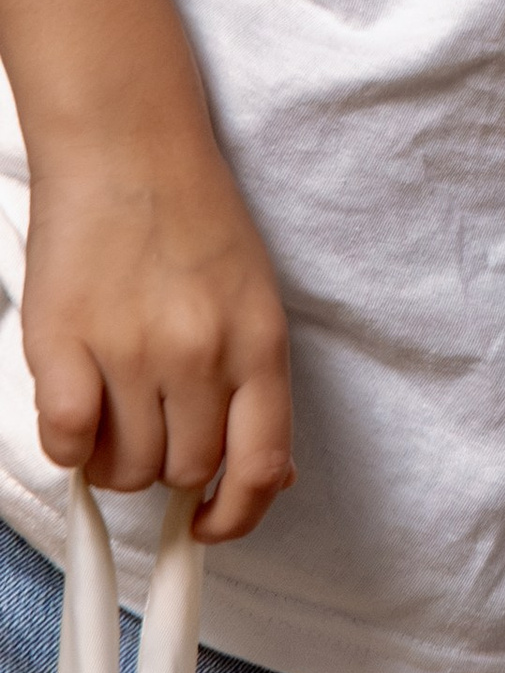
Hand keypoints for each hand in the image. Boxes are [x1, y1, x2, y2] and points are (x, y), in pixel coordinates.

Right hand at [23, 131, 294, 542]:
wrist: (128, 144)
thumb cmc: (195, 218)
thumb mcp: (253, 296)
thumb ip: (257, 385)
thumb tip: (269, 478)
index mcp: (259, 343)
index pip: (262, 467)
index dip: (238, 516)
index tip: (212, 528)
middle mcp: (202, 353)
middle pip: (185, 473)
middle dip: (167, 465)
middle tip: (150, 423)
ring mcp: (132, 350)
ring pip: (126, 468)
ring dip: (116, 457)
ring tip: (113, 405)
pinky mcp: (66, 344)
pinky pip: (67, 442)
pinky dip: (69, 441)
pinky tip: (76, 401)